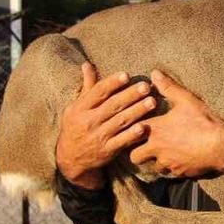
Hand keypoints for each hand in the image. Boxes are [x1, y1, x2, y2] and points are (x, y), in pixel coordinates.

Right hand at [55, 63, 154, 189]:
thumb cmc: (76, 126)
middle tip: (146, 86)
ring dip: (137, 111)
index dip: (112, 83)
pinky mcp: (107, 150)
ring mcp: (99, 136)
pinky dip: (132, 135)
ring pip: (120, 122)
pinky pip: (122, 141)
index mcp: (81, 108)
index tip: (126, 75)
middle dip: (130, 95)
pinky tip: (144, 127)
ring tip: (152, 102)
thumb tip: (87, 64)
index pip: (98, 92)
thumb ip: (87, 87)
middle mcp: (89, 121)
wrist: (70, 158)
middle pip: (112, 105)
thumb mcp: (76, 107)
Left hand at [128, 70, 223, 182]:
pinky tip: (179, 159)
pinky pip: (170, 173)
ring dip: (156, 160)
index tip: (133, 127)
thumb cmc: (202, 121)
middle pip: (134, 156)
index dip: (131, 130)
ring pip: (153, 166)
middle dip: (137, 152)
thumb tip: (154, 73)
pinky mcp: (179, 173)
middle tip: (144, 144)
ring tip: (163, 152)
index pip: (131, 132)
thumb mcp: (186, 100)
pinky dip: (172, 167)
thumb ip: (168, 87)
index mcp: (155, 129)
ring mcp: (168, 163)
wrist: (221, 146)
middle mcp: (157, 148)